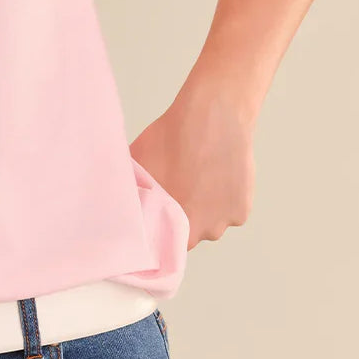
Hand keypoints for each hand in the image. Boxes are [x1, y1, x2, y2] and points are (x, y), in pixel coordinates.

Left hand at [129, 85, 254, 250]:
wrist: (215, 116)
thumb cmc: (173, 137)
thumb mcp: (140, 163)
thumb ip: (132, 189)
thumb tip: (117, 197)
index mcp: (173, 225)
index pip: (162, 243)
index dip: (158, 228)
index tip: (155, 212)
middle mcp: (202, 232)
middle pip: (188, 235)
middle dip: (182, 218)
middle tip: (178, 190)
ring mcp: (225, 222)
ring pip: (210, 224)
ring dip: (204, 210)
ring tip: (198, 180)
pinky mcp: (242, 210)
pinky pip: (229, 212)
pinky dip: (223, 200)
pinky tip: (215, 175)